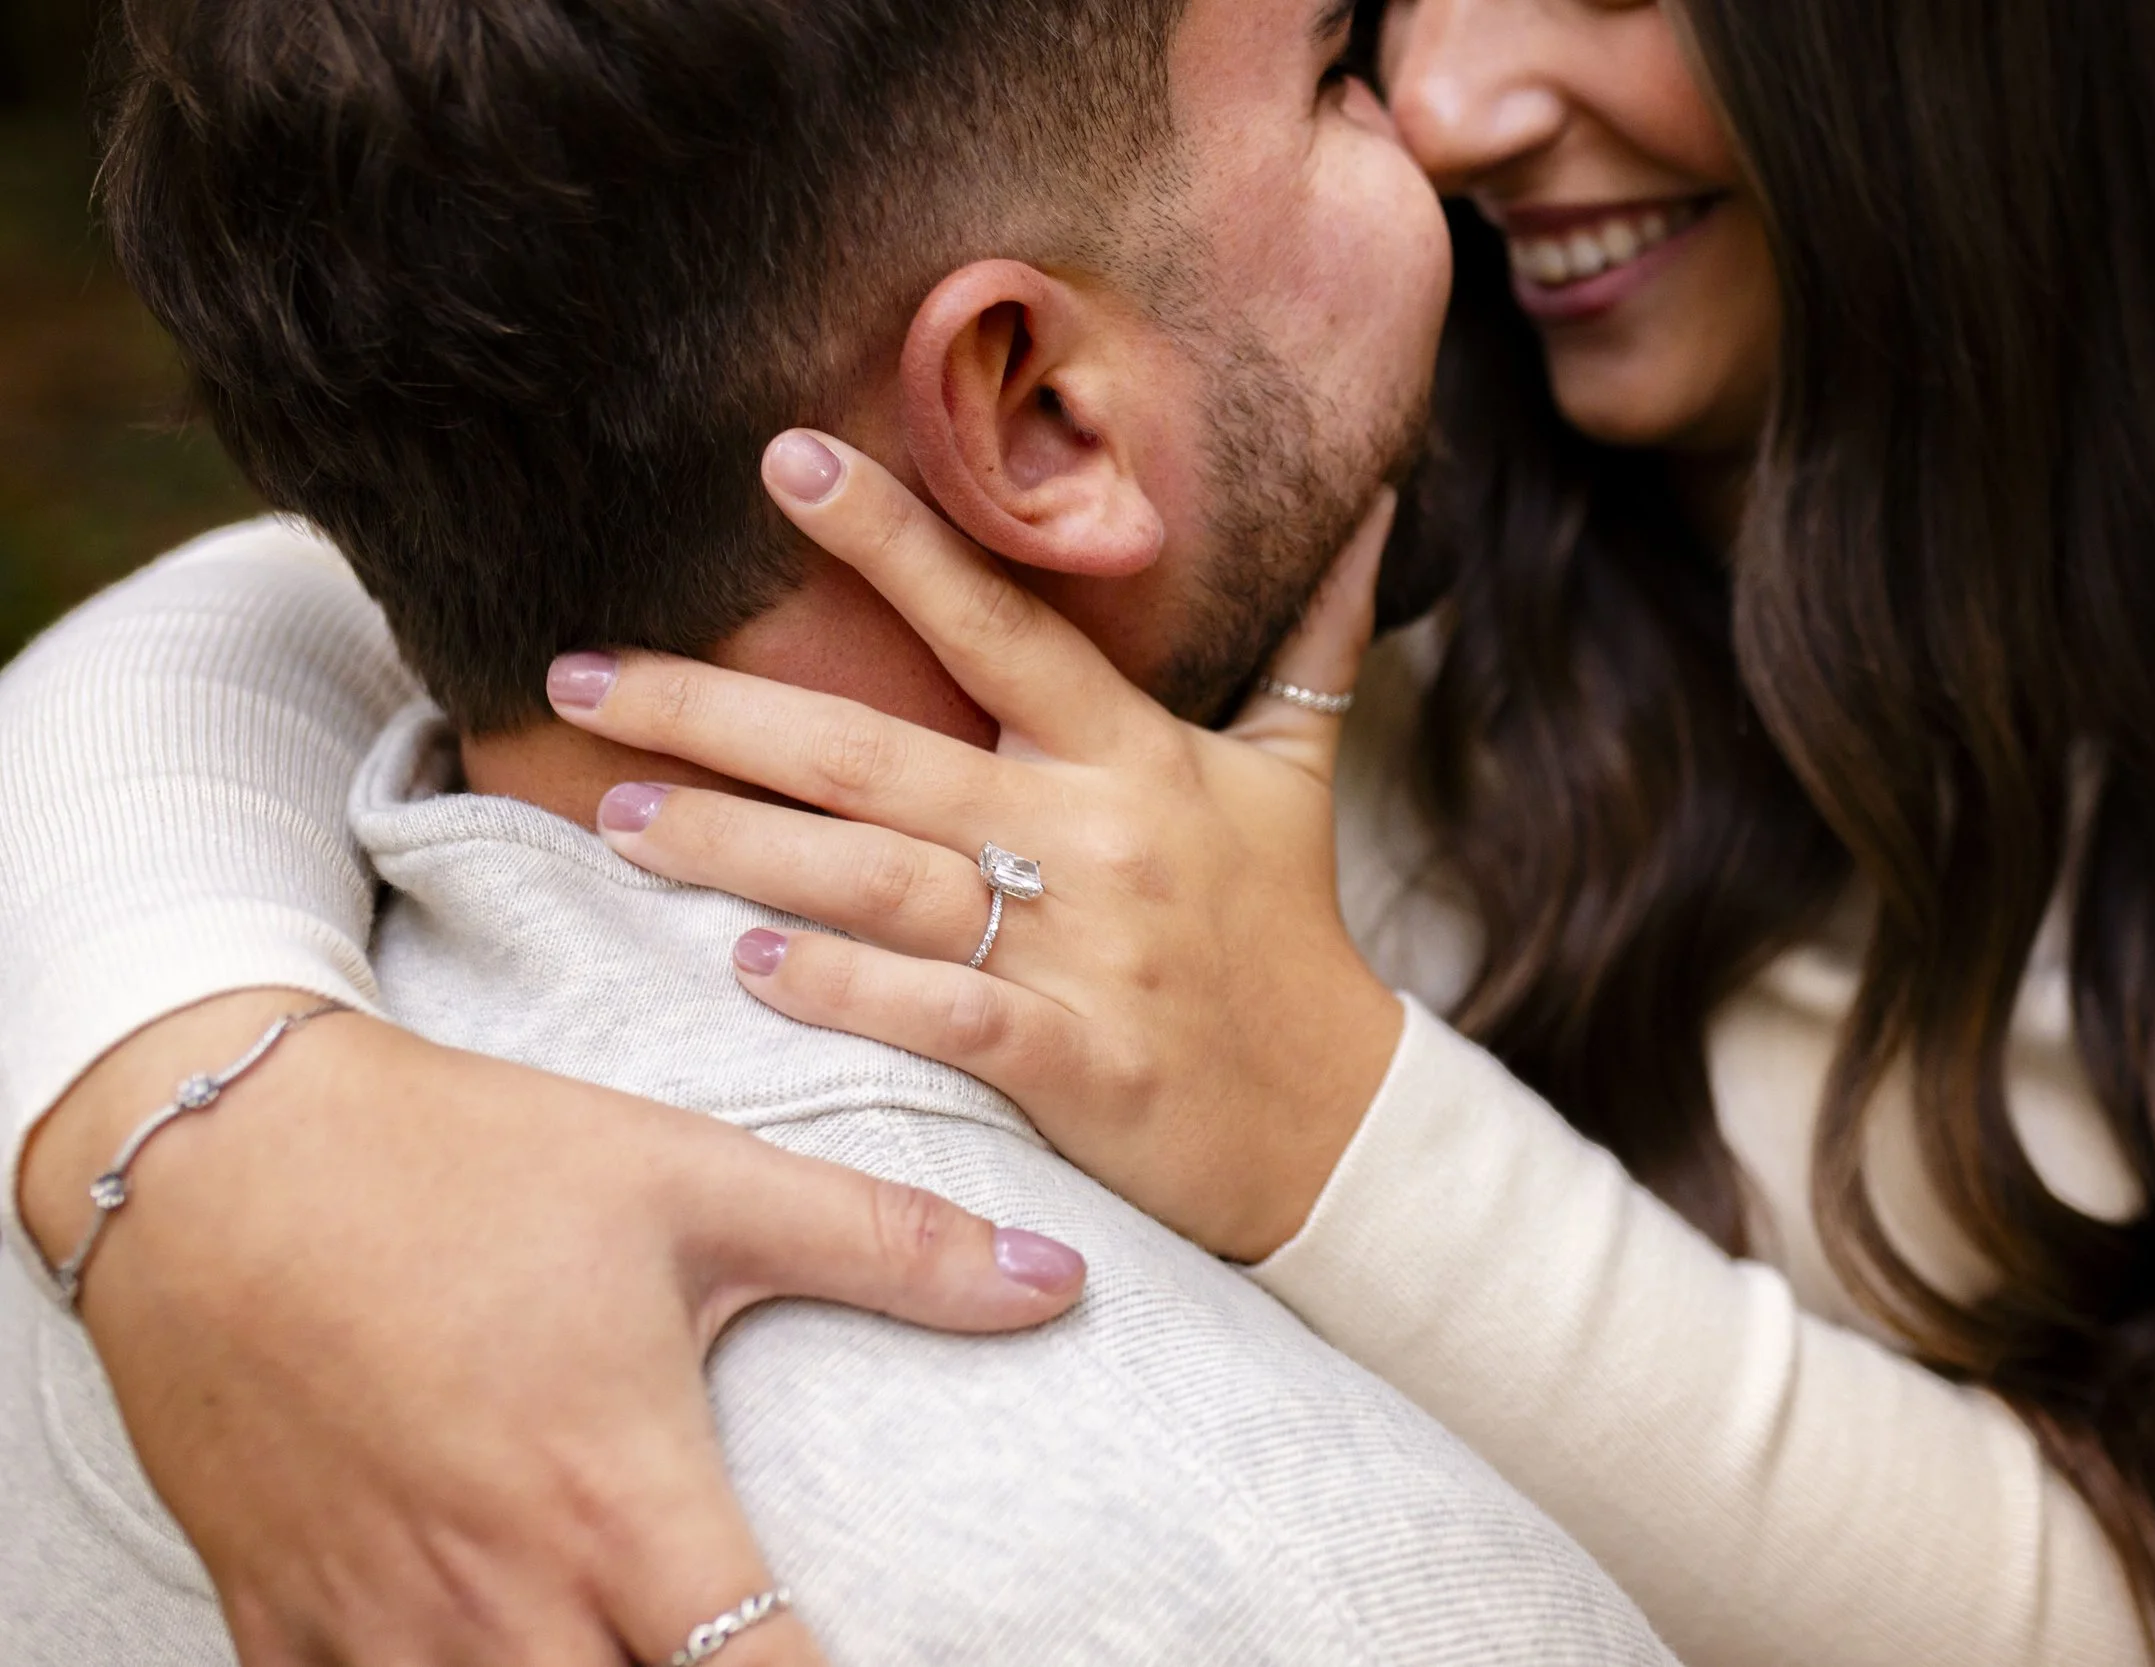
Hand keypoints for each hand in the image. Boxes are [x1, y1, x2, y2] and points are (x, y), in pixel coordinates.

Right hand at [19, 988, 1085, 1665]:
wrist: (221, 1147)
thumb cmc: (470, 1161)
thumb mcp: (696, 1181)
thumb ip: (888, 1244)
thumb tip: (1061, 1277)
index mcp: (617, 1500)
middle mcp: (496, 1593)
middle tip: (749, 1650)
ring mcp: (372, 1623)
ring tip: (630, 1646)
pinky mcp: (272, 1614)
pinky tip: (488, 1653)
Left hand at [549, 433, 1407, 1261]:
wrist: (1333, 1126)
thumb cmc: (1287, 934)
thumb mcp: (1296, 775)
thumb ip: (1314, 634)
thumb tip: (1387, 498)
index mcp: (1134, 754)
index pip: (1000, 621)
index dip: (892, 540)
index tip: (780, 463)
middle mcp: (1098, 837)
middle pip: (881, 755)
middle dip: (720, 712)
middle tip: (581, 676)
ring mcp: (1083, 953)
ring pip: (878, 880)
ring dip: (736, 846)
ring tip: (616, 817)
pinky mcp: (1071, 1062)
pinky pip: (932, 1014)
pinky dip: (837, 988)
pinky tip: (741, 961)